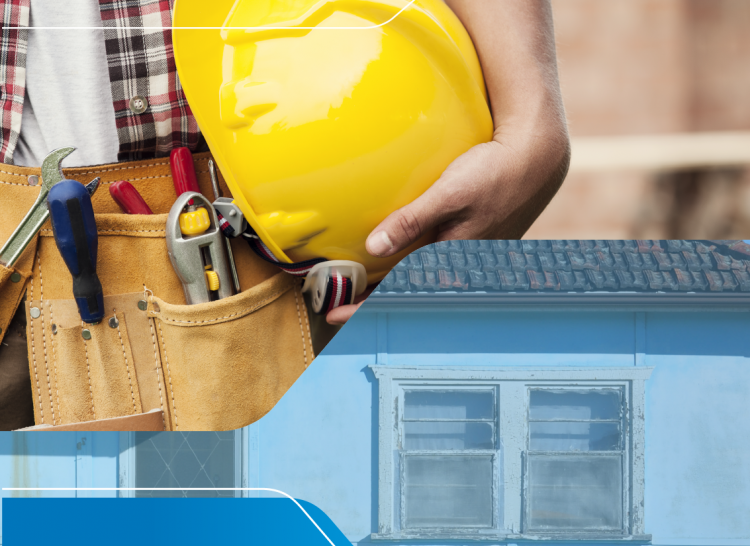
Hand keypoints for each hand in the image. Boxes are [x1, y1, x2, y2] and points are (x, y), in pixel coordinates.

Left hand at [326, 0, 569, 323]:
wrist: (536, 159)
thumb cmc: (495, 172)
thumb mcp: (450, 192)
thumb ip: (412, 219)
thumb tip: (374, 246)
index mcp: (452, 260)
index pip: (401, 294)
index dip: (365, 307)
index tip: (335, 315)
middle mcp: (459, 264)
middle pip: (408, 292)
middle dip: (372, 300)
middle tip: (337, 304)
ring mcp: (465, 255)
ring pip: (419, 277)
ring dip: (389, 284)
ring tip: (359, 285)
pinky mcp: (469, 241)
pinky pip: (432, 260)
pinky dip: (407, 265)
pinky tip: (395, 256)